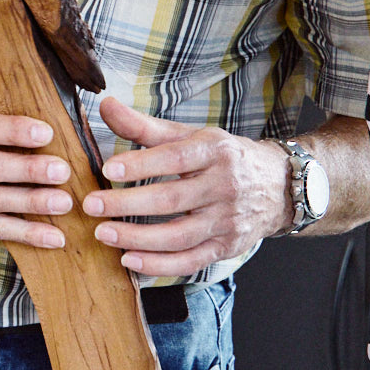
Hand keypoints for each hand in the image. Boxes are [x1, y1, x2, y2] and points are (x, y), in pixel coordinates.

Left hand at [81, 97, 291, 277]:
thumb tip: (104, 105)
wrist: (279, 187)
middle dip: (127, 204)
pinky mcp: (225, 247)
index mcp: (215, 152)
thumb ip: (145, 126)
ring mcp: (226, 221)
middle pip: (171, 200)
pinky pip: (189, 261)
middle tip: (91, 205)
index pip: (174, 158)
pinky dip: (159, 265)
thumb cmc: (224, 158)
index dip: (141, 164)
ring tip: (102, 233)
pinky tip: (129, 259)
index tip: (108, 169)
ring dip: (137, 238)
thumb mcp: (192, 136)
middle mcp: (224, 186)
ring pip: (178, 236)